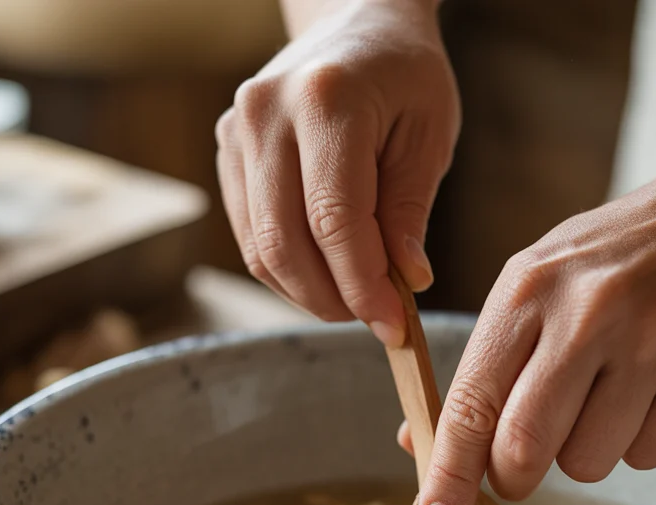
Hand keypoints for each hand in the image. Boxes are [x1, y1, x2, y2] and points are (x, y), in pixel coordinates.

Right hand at [215, 0, 458, 345]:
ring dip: (309, 294)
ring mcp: (237, 131)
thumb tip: (405, 282)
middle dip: (333, 299)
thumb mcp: (428, 136)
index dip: (363, 286)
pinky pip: (250, 236)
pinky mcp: (227, 151)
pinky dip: (289, 271)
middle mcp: (266, 113)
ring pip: (260, 249)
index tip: (396, 324)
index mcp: (325, 100)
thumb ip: (409, 212)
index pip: (334, 221)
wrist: (354, 22)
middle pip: (285, 243)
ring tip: (357, 300)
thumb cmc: (404, 77)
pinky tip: (328, 275)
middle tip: (378, 320)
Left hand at [405, 158, 655, 504]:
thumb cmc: (615, 262)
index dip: (450, 473)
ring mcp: (653, 342)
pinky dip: (641, 441)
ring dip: (587, 453)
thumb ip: (482, 366)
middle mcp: (588, 313)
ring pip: (589, 462)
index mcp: (528, 289)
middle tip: (524, 466)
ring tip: (609, 395)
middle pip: (526, 447)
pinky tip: (655, 388)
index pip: (472, 401)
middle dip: (515, 477)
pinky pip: (649, 455)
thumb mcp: (535, 285)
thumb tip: (421, 445)